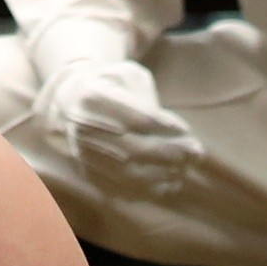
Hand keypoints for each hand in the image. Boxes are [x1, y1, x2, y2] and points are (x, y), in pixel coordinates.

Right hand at [34, 57, 202, 199]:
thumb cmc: (110, 85)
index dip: (167, 127)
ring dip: (163, 174)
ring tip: (184, 168)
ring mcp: (82, 152)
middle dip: (170, 153)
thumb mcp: (127, 76)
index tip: (187, 130)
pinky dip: (149, 189)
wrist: (71, 101)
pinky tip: (169, 182)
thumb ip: (149, 98)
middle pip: (134, 148)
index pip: (138, 118)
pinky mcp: (86, 171)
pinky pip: (121, 187)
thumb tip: (175, 132)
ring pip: (129, 172)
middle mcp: (83, 126)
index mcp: (93, 96)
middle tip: (194, 153)